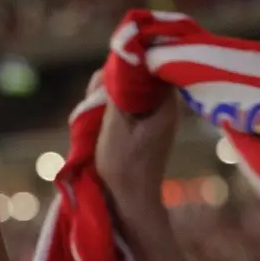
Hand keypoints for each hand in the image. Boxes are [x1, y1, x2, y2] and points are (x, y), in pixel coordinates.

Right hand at [91, 70, 178, 216]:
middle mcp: (164, 106)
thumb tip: (118, 60)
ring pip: (129, 89)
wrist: (129, 200)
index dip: (131, 61)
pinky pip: (126, 104)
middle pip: (138, 75)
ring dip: (108, 94)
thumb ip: (117, 91)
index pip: (154, 64)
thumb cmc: (124, 163)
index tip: (109, 72)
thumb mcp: (115, 122)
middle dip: (114, 79)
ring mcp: (154, 117)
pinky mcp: (143, 126)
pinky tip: (98, 120)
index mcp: (166, 103)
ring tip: (94, 111)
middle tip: (96, 97)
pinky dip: (110, 107)